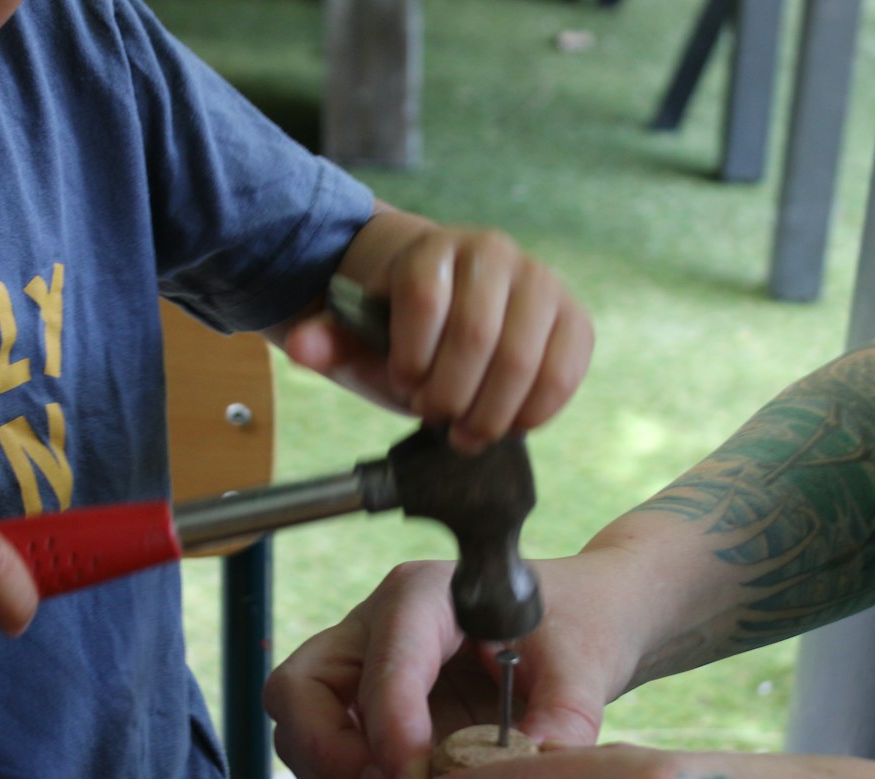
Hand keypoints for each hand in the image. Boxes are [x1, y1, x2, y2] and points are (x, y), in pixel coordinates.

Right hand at [264, 550, 644, 778]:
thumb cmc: (577, 625)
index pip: (383, 665)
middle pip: (298, 688)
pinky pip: (323, 749)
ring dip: (336, 777)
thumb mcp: (584, 668)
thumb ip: (561, 723)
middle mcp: (376, 624)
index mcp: (426, 596)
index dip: (393, 734)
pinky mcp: (365, 702)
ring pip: (297, 723)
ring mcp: (362, 663)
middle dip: (332, 754)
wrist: (582, 622)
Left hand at [283, 222, 592, 450]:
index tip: (403, 384)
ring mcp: (541, 283)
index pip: (425, 301)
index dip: (411, 358)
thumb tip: (301, 347)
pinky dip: (534, 413)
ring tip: (467, 433)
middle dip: (451, 395)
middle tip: (434, 418)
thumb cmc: (403, 329)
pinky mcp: (574, 319)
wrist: (454, 312)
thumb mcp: (361, 335)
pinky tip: (507, 425)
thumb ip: (331, 342)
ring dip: (490, 414)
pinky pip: (564, 373)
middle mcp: (495, 253)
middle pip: (477, 335)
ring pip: (524, 360)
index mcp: (434, 249)